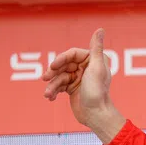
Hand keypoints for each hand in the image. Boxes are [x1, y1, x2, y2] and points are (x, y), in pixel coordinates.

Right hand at [42, 28, 125, 142]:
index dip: (61, 59)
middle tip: (45, 78)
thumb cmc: (97, 92)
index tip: (53, 66)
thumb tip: (100, 29)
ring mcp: (78, 78)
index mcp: (94, 60)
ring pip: (59, 76)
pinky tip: (50, 97)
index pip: (72, 54)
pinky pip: (58, 85)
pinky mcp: (72, 88)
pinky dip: (53, 91)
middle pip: (63, 65)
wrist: (96, 115)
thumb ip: (96, 48)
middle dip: (53, 72)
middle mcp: (86, 67)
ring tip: (48, 94)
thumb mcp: (96, 68)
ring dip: (52, 85)